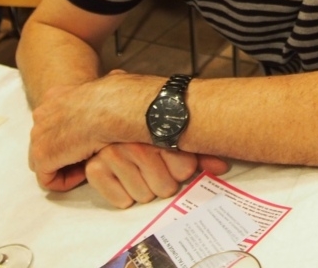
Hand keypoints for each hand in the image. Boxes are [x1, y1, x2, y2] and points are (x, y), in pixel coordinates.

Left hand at [29, 79, 125, 183]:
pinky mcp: (43, 156)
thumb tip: (118, 80)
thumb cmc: (119, 97)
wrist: (114, 108)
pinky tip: (85, 174)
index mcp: (57, 95)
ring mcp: (39, 135)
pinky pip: (48, 179)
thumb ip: (106, 87)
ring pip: (46, 161)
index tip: (92, 141)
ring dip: (66, 167)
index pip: (55, 122)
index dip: (73, 136)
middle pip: (47, 142)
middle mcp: (42, 113)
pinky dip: (66, 181)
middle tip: (90, 157)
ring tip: (89, 166)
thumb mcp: (111, 83)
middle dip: (66, 153)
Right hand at [80, 143, 229, 207]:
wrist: (105, 116)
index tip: (173, 158)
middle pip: (166, 188)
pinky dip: (123, 194)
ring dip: (143, 187)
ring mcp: (111, 154)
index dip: (182, 169)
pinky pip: (122, 201)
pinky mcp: (95, 169)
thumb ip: (200, 151)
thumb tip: (222, 167)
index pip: (185, 168)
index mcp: (157, 129)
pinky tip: (122, 176)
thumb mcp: (175, 137)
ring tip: (137, 169)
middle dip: (162, 180)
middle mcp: (133, 141)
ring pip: (145, 196)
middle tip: (153, 165)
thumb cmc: (147, 131)